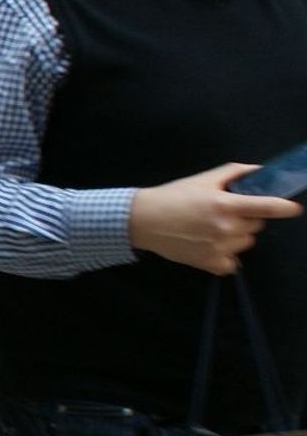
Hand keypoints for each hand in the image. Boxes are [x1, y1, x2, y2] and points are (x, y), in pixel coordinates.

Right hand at [128, 162, 300, 275]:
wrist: (143, 221)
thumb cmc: (173, 196)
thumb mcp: (202, 179)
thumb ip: (234, 173)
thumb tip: (261, 171)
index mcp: (225, 205)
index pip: (266, 207)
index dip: (285, 207)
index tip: (294, 208)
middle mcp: (225, 228)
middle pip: (257, 225)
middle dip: (248, 217)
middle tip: (226, 212)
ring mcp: (218, 248)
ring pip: (246, 243)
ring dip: (237, 236)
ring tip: (214, 229)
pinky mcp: (209, 264)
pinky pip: (233, 264)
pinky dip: (227, 257)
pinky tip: (212, 246)